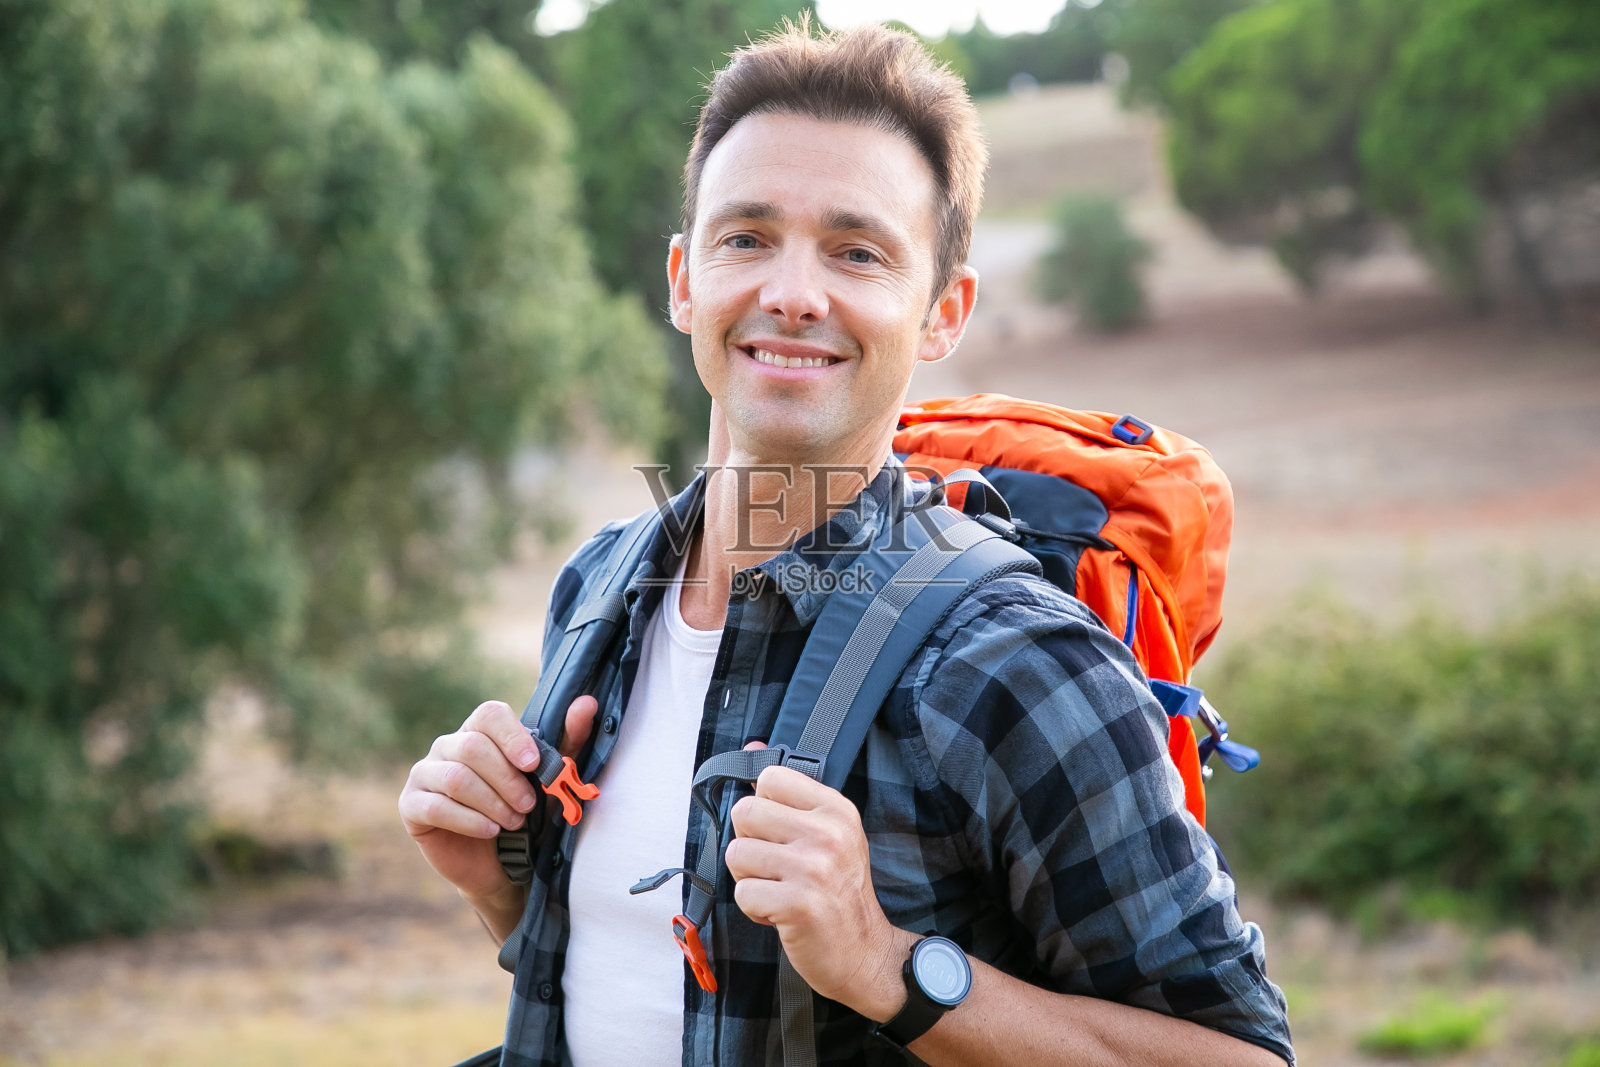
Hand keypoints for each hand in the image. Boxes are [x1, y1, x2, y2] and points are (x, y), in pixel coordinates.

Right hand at [399, 696, 598, 929]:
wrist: (502, 865)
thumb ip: (568, 741)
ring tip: (513, 822)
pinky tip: (490, 832)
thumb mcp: (551, 780)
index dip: (512, 737)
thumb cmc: (527, 815)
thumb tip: (588, 703)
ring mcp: (425, 773)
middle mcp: (448, 746)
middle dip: (506, 780)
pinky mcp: (411, 805)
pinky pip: (435, 806)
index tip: (534, 765)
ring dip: (491, 802)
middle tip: (528, 806)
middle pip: (472, 747)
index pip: (489, 714)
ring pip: (455, 777)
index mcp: (480, 732)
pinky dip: (469, 821)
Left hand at [724, 761, 914, 1020]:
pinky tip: (781, 912)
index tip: (781, 834)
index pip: (770, 777)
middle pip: (744, 812)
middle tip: (778, 867)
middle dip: (750, 844)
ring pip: (736, 854)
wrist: (866, 953)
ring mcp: (813, 868)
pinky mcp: (797, 904)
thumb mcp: (828, 833)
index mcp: (836, 809)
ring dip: (750, 879)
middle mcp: (827, 833)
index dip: (764, 807)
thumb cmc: (839, 891)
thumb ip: (790, 793)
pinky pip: (743, 893)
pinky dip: (755, 909)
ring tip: (780, 890)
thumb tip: (751, 746)